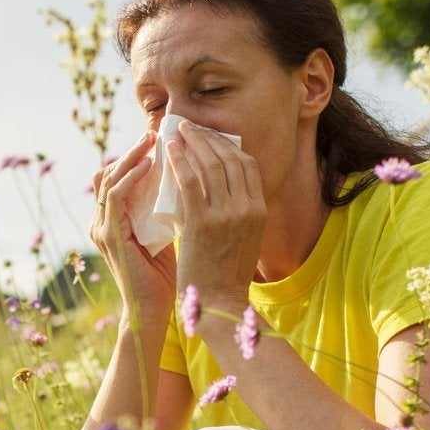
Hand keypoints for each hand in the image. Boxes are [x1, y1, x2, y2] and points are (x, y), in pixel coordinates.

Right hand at [89, 130, 177, 328]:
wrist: (156, 312)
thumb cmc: (168, 277)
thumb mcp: (168, 235)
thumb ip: (170, 211)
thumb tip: (194, 183)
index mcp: (114, 222)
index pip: (118, 177)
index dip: (137, 156)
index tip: (164, 140)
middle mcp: (101, 222)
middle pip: (108, 171)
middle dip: (134, 149)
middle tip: (158, 131)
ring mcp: (101, 229)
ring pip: (109, 178)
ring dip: (132, 155)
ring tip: (155, 139)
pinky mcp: (108, 236)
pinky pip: (115, 195)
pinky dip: (131, 176)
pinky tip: (150, 164)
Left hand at [166, 119, 266, 309]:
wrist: (218, 302)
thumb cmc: (226, 273)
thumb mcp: (244, 238)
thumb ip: (238, 212)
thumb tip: (219, 185)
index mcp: (259, 211)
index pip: (247, 166)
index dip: (228, 146)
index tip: (211, 138)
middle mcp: (247, 209)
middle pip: (229, 159)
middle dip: (209, 138)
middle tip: (190, 128)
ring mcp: (226, 215)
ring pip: (210, 165)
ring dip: (193, 143)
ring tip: (178, 132)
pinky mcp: (202, 223)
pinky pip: (189, 182)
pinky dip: (179, 161)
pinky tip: (169, 151)